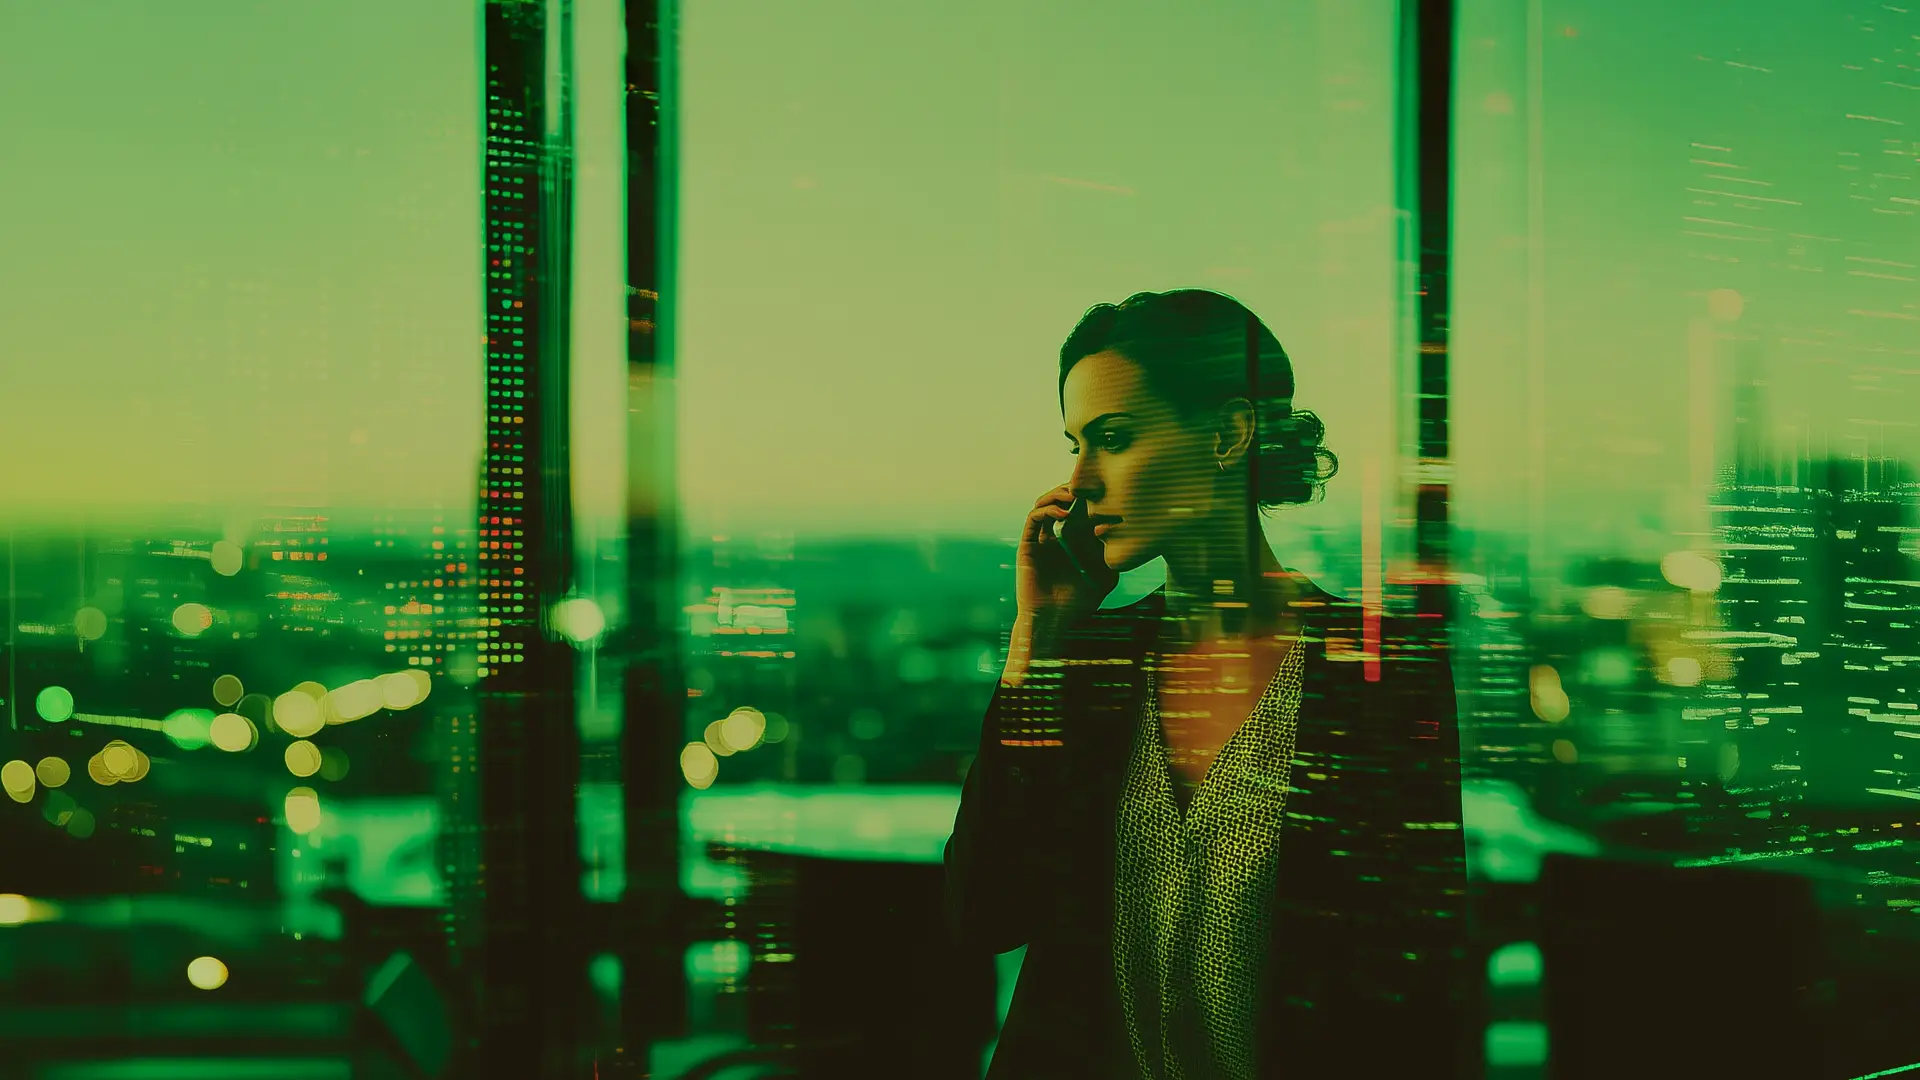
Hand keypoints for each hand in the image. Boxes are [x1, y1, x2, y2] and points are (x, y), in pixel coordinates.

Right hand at [1015, 485, 1118, 629]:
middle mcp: (1052, 537)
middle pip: (1059, 501)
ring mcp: (1039, 540)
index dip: (1087, 498)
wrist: (1052, 621)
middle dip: (1073, 490)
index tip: (1105, 492)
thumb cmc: (1077, 605)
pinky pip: (1034, 518)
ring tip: (1075, 494)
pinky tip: (1065, 512)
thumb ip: (1111, 555)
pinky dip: (1048, 509)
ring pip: (1044, 504)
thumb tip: (1116, 529)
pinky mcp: (1028, 545)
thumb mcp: (1105, 578)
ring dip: (1058, 494)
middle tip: (1089, 486)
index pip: (1076, 510)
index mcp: (1069, 543)